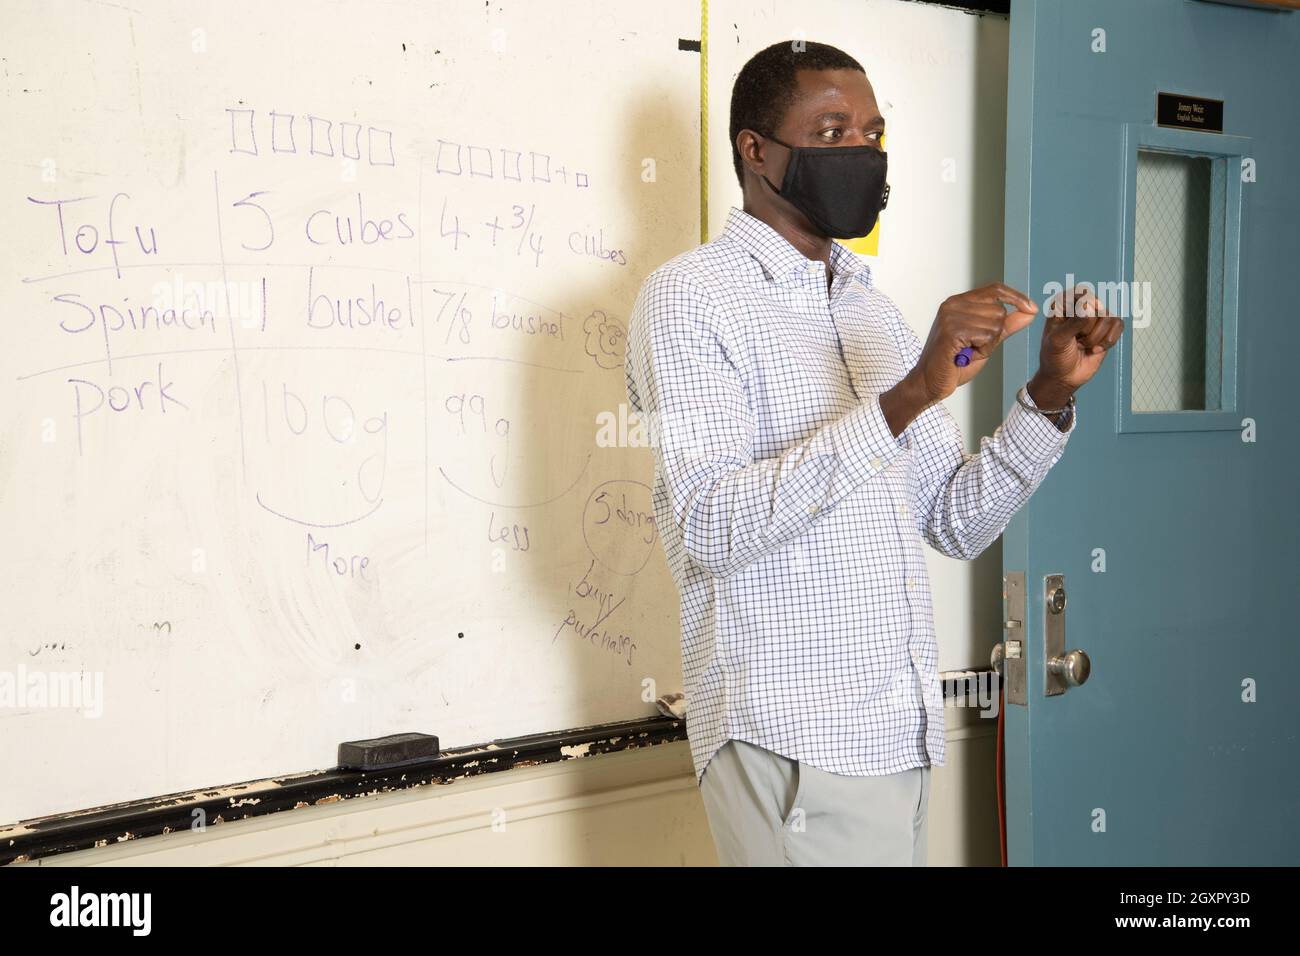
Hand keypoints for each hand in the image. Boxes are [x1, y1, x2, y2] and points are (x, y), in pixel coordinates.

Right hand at [909, 283, 1038, 403]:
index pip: (995, 289)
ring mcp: (950, 316)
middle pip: (998, 310)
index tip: (1032, 308)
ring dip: (986, 345)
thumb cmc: (954, 364)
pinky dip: (981, 350)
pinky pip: (986, 335)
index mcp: (959, 302)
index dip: (1016, 297)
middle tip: (972, 347)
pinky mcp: (952, 331)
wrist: (930, 383)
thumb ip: (1006, 325)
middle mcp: (952, 304)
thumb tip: (1028, 312)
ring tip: (966, 352)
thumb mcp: (986, 341)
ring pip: (995, 324)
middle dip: (994, 334)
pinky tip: (964, 355)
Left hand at [1028, 285, 1125, 407]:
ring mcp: (1096, 316)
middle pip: (1096, 305)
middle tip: (1076, 339)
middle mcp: (1080, 306)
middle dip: (1087, 328)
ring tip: (1083, 345)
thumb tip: (1089, 309)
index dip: (1081, 308)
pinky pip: (1118, 324)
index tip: (1072, 326)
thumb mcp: (1057, 340)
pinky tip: (1095, 349)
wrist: (1064, 376)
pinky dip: (1108, 340)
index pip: (1079, 292)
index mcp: (1063, 304)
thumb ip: (1072, 324)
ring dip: (1096, 337)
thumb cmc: (1054, 356)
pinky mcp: (1108, 328)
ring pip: (1108, 316)